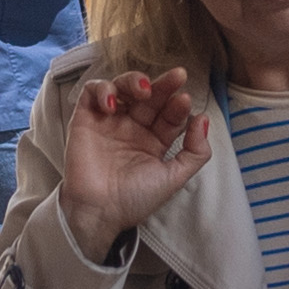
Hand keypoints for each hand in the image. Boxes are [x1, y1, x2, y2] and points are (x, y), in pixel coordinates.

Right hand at [55, 68, 210, 244]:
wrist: (98, 211)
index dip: (179, 105)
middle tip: (176, 77)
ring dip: (134, 81)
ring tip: (143, 90)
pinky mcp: (86, 119)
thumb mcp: (174, 178)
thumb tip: (203, 119)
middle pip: (150, 96)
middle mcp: (133, 128)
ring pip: (123, 86)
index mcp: (154, 141)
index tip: (185, 101)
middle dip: (164, 85)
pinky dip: (103, 89)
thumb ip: (195, 152)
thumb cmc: (134, 200)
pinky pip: (92, 92)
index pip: (170, 113)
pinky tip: (113, 104)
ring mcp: (109, 122)